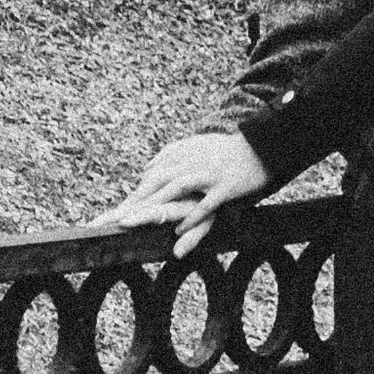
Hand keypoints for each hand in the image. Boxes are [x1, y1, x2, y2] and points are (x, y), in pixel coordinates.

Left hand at [111, 127, 272, 255]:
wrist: (260, 145)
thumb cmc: (225, 150)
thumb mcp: (195, 147)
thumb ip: (170, 156)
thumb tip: (148, 169)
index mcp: (181, 156)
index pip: (152, 177)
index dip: (133, 197)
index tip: (113, 217)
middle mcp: (191, 164)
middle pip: (157, 183)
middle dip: (134, 203)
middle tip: (114, 222)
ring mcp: (207, 175)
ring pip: (176, 189)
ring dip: (153, 206)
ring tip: (134, 223)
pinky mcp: (225, 186)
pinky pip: (207, 203)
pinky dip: (192, 215)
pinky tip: (178, 229)